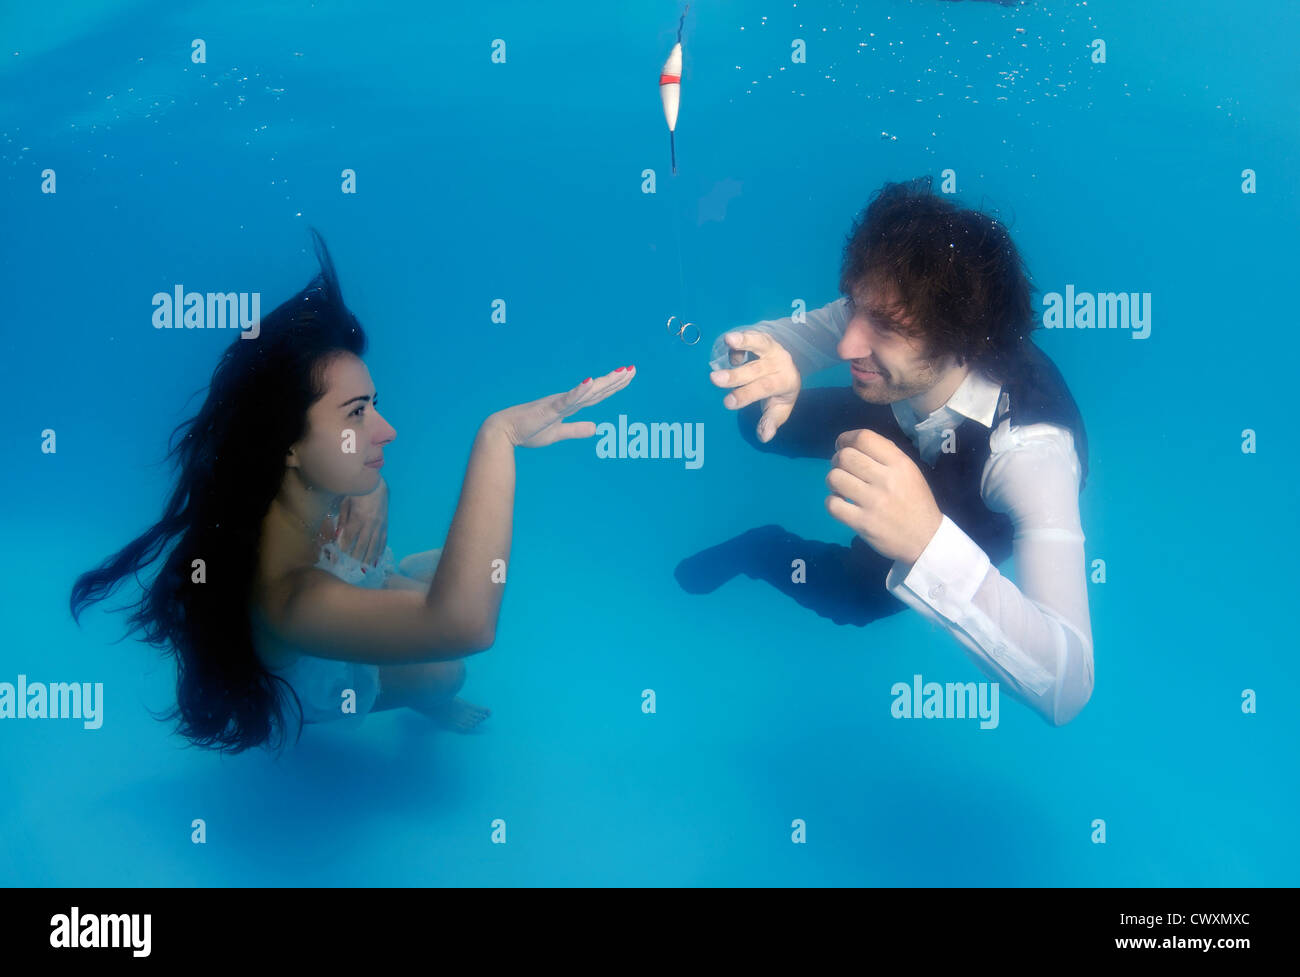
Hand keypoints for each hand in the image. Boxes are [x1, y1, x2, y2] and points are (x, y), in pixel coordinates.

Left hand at [335, 476, 388, 566]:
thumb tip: (338, 537)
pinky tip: (376, 559)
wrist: (375, 485)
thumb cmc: (356, 493)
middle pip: (362, 545)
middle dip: (356, 558)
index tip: (338, 558)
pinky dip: (379, 551)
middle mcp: (371, 524)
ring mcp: (380, 525)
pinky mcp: (386, 525)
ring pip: (374, 545)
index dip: (343, 549)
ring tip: (363, 568)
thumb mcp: (344, 504)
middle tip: (350, 568)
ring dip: (368, 558)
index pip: (349, 538)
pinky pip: (383, 541)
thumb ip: (342, 521)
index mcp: (358, 518)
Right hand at [490, 366, 635, 447]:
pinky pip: (568, 399)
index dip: (613, 386)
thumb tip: (595, 429)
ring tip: (620, 373)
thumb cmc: (528, 431)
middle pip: (596, 390)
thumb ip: (576, 429)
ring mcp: (559, 403)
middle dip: (615, 380)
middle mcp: (567, 400)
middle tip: (633, 369)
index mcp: (570, 406)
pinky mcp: (550, 408)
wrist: (504, 432)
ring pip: (587, 392)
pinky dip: (580, 391)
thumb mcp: (558, 433)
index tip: (627, 376)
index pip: (596, 395)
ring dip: (604, 382)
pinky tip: (590, 382)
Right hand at [709, 330, 800, 442]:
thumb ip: (770, 421)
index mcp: (786, 382)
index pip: (765, 388)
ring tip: (729, 340)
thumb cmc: (778, 392)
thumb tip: (764, 437)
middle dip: (735, 375)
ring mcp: (772, 348)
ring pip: (759, 344)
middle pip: (757, 370)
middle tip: (714, 379)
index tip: (727, 403)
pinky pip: (752, 335)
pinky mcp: (763, 338)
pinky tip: (729, 343)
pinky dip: (741, 337)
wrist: (788, 366)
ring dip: (744, 341)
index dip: (746, 395)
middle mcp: (780, 363)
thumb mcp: (778, 408)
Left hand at [825, 429, 943, 565]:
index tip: (842, 445)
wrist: (925, 540)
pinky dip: (832, 501)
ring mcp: (873, 502)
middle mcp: (885, 479)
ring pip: (834, 478)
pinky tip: (841, 503)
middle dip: (837, 459)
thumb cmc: (916, 502)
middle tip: (843, 469)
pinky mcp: (862, 523)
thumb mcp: (910, 472)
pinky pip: (832, 504)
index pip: (864, 438)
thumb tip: (856, 442)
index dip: (846, 438)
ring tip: (841, 486)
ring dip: (833, 480)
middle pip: (845, 456)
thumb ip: (887, 455)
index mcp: (899, 463)